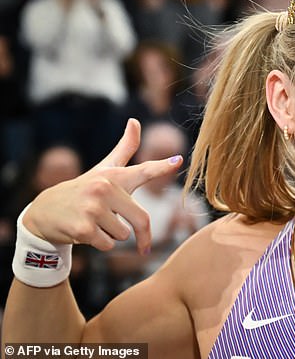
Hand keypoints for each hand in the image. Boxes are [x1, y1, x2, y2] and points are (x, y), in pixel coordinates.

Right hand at [22, 119, 182, 254]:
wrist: (45, 211)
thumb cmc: (84, 189)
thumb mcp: (105, 169)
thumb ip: (125, 148)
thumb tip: (135, 120)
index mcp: (114, 176)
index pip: (143, 171)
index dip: (162, 167)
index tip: (178, 161)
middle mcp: (104, 188)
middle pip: (141, 219)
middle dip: (139, 232)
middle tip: (125, 230)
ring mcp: (93, 208)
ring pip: (123, 235)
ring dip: (111, 235)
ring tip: (94, 221)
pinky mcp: (83, 229)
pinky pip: (108, 245)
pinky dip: (99, 243)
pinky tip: (83, 230)